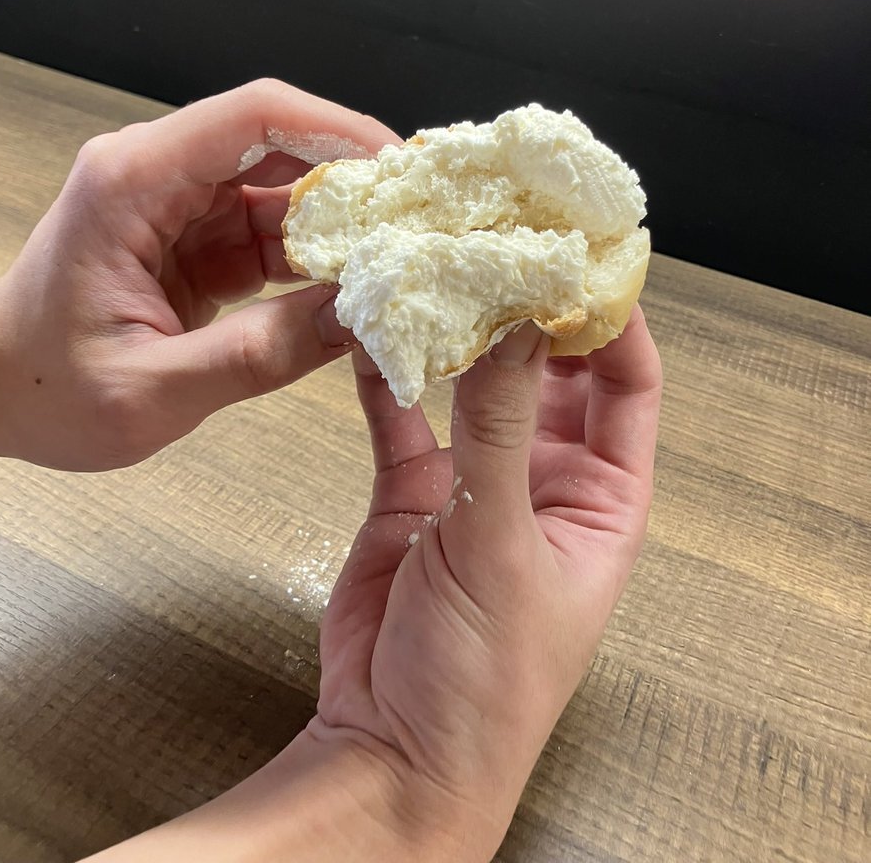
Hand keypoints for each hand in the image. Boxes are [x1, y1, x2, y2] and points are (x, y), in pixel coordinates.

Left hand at [0, 79, 398, 469]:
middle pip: (281, 143)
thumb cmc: (44, 389)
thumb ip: (258, 355)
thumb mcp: (151, 389)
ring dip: (344, 222)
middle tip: (423, 220)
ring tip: (404, 257)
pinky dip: (318, 257)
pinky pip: (273, 231)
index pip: (253, 116)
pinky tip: (359, 284)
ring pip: (286, 188)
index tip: (401, 169)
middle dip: (357, 178)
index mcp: (133, 181)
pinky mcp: (197, 236)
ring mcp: (181, 203)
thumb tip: (359, 321)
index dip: (338, 129)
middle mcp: (159, 173)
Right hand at [309, 308, 661, 857]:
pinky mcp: (412, 493)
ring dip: (457, 334)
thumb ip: (500, 429)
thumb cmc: (485, 682)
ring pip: (475, 384)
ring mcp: (476, 483)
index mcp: (604, 500)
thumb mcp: (502, 545)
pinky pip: (403, 416)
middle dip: (530, 310)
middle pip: (552, 371)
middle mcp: (547, 482)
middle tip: (501, 244)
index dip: (612, 319)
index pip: (627, 385)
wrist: (392, 752)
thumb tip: (515, 324)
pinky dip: (388, 374)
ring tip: (435, 271)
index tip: (581, 258)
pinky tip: (370, 332)